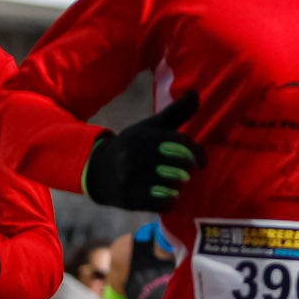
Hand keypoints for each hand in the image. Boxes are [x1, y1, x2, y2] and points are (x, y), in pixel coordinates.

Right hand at [81, 91, 202, 210]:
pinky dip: (169, 202)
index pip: (182, 145)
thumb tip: (196, 93)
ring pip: (174, 187)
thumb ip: (175, 112)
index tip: (201, 161)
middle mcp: (136, 157)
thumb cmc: (132, 147)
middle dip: (186, 171)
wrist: (97, 171)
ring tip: (170, 182)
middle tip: (182, 172)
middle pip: (181, 168)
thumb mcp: (150, 127)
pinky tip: (165, 196)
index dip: (198, 154)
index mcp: (143, 137)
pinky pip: (164, 205)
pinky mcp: (131, 200)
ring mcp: (132, 180)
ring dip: (176, 187)